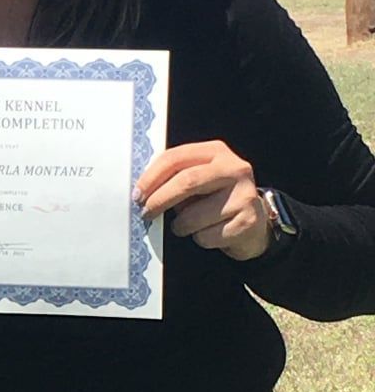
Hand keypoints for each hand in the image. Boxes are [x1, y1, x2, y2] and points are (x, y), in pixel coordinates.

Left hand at [134, 140, 271, 261]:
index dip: (151, 177)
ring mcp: (245, 195)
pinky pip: (207, 236)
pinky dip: (199, 239)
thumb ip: (174, 178)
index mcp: (216, 152)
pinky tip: (210, 232)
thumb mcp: (197, 180)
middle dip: (159, 200)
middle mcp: (235, 169)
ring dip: (180, 226)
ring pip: (193, 216)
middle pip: (186, 182)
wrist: (254, 222)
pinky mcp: (248, 221)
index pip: (175, 158)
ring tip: (187, 225)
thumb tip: (142, 193)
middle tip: (146, 213)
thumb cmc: (214, 199)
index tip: (137, 194)